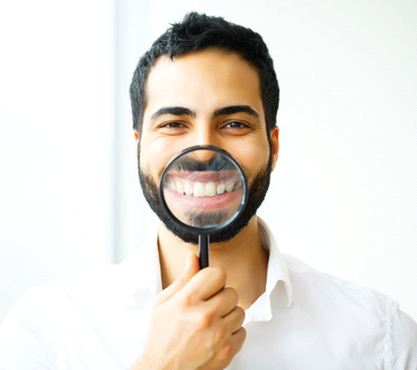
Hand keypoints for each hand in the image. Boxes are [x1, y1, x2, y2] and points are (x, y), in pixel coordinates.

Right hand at [132, 251, 245, 369]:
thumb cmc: (161, 337)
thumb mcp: (164, 302)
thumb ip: (183, 278)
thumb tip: (193, 257)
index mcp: (188, 300)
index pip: (218, 274)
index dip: (214, 278)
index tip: (209, 284)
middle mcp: (205, 315)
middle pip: (231, 292)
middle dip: (221, 297)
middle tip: (208, 307)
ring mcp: (218, 334)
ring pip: (239, 311)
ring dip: (228, 315)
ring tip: (211, 323)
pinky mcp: (227, 350)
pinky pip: (242, 331)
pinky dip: (232, 333)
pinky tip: (216, 336)